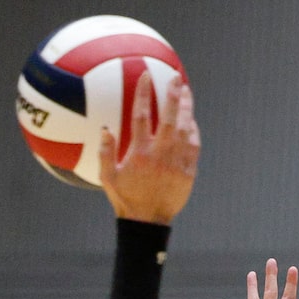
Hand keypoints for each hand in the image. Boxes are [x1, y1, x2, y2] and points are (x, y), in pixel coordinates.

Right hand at [99, 71, 199, 226]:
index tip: (145, 76)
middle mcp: (160, 154)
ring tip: (186, 92)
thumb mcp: (108, 179)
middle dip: (173, 94)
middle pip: (170, 117)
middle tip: (176, 77)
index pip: (142, 116)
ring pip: (185, 128)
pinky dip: (193, 130)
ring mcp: (176, 162)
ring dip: (187, 108)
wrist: (148, 223)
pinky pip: (194, 145)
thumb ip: (105, 153)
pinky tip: (191, 121)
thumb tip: (105, 129)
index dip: (144, 94)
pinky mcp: (188, 171)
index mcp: (140, 153)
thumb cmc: (126, 200)